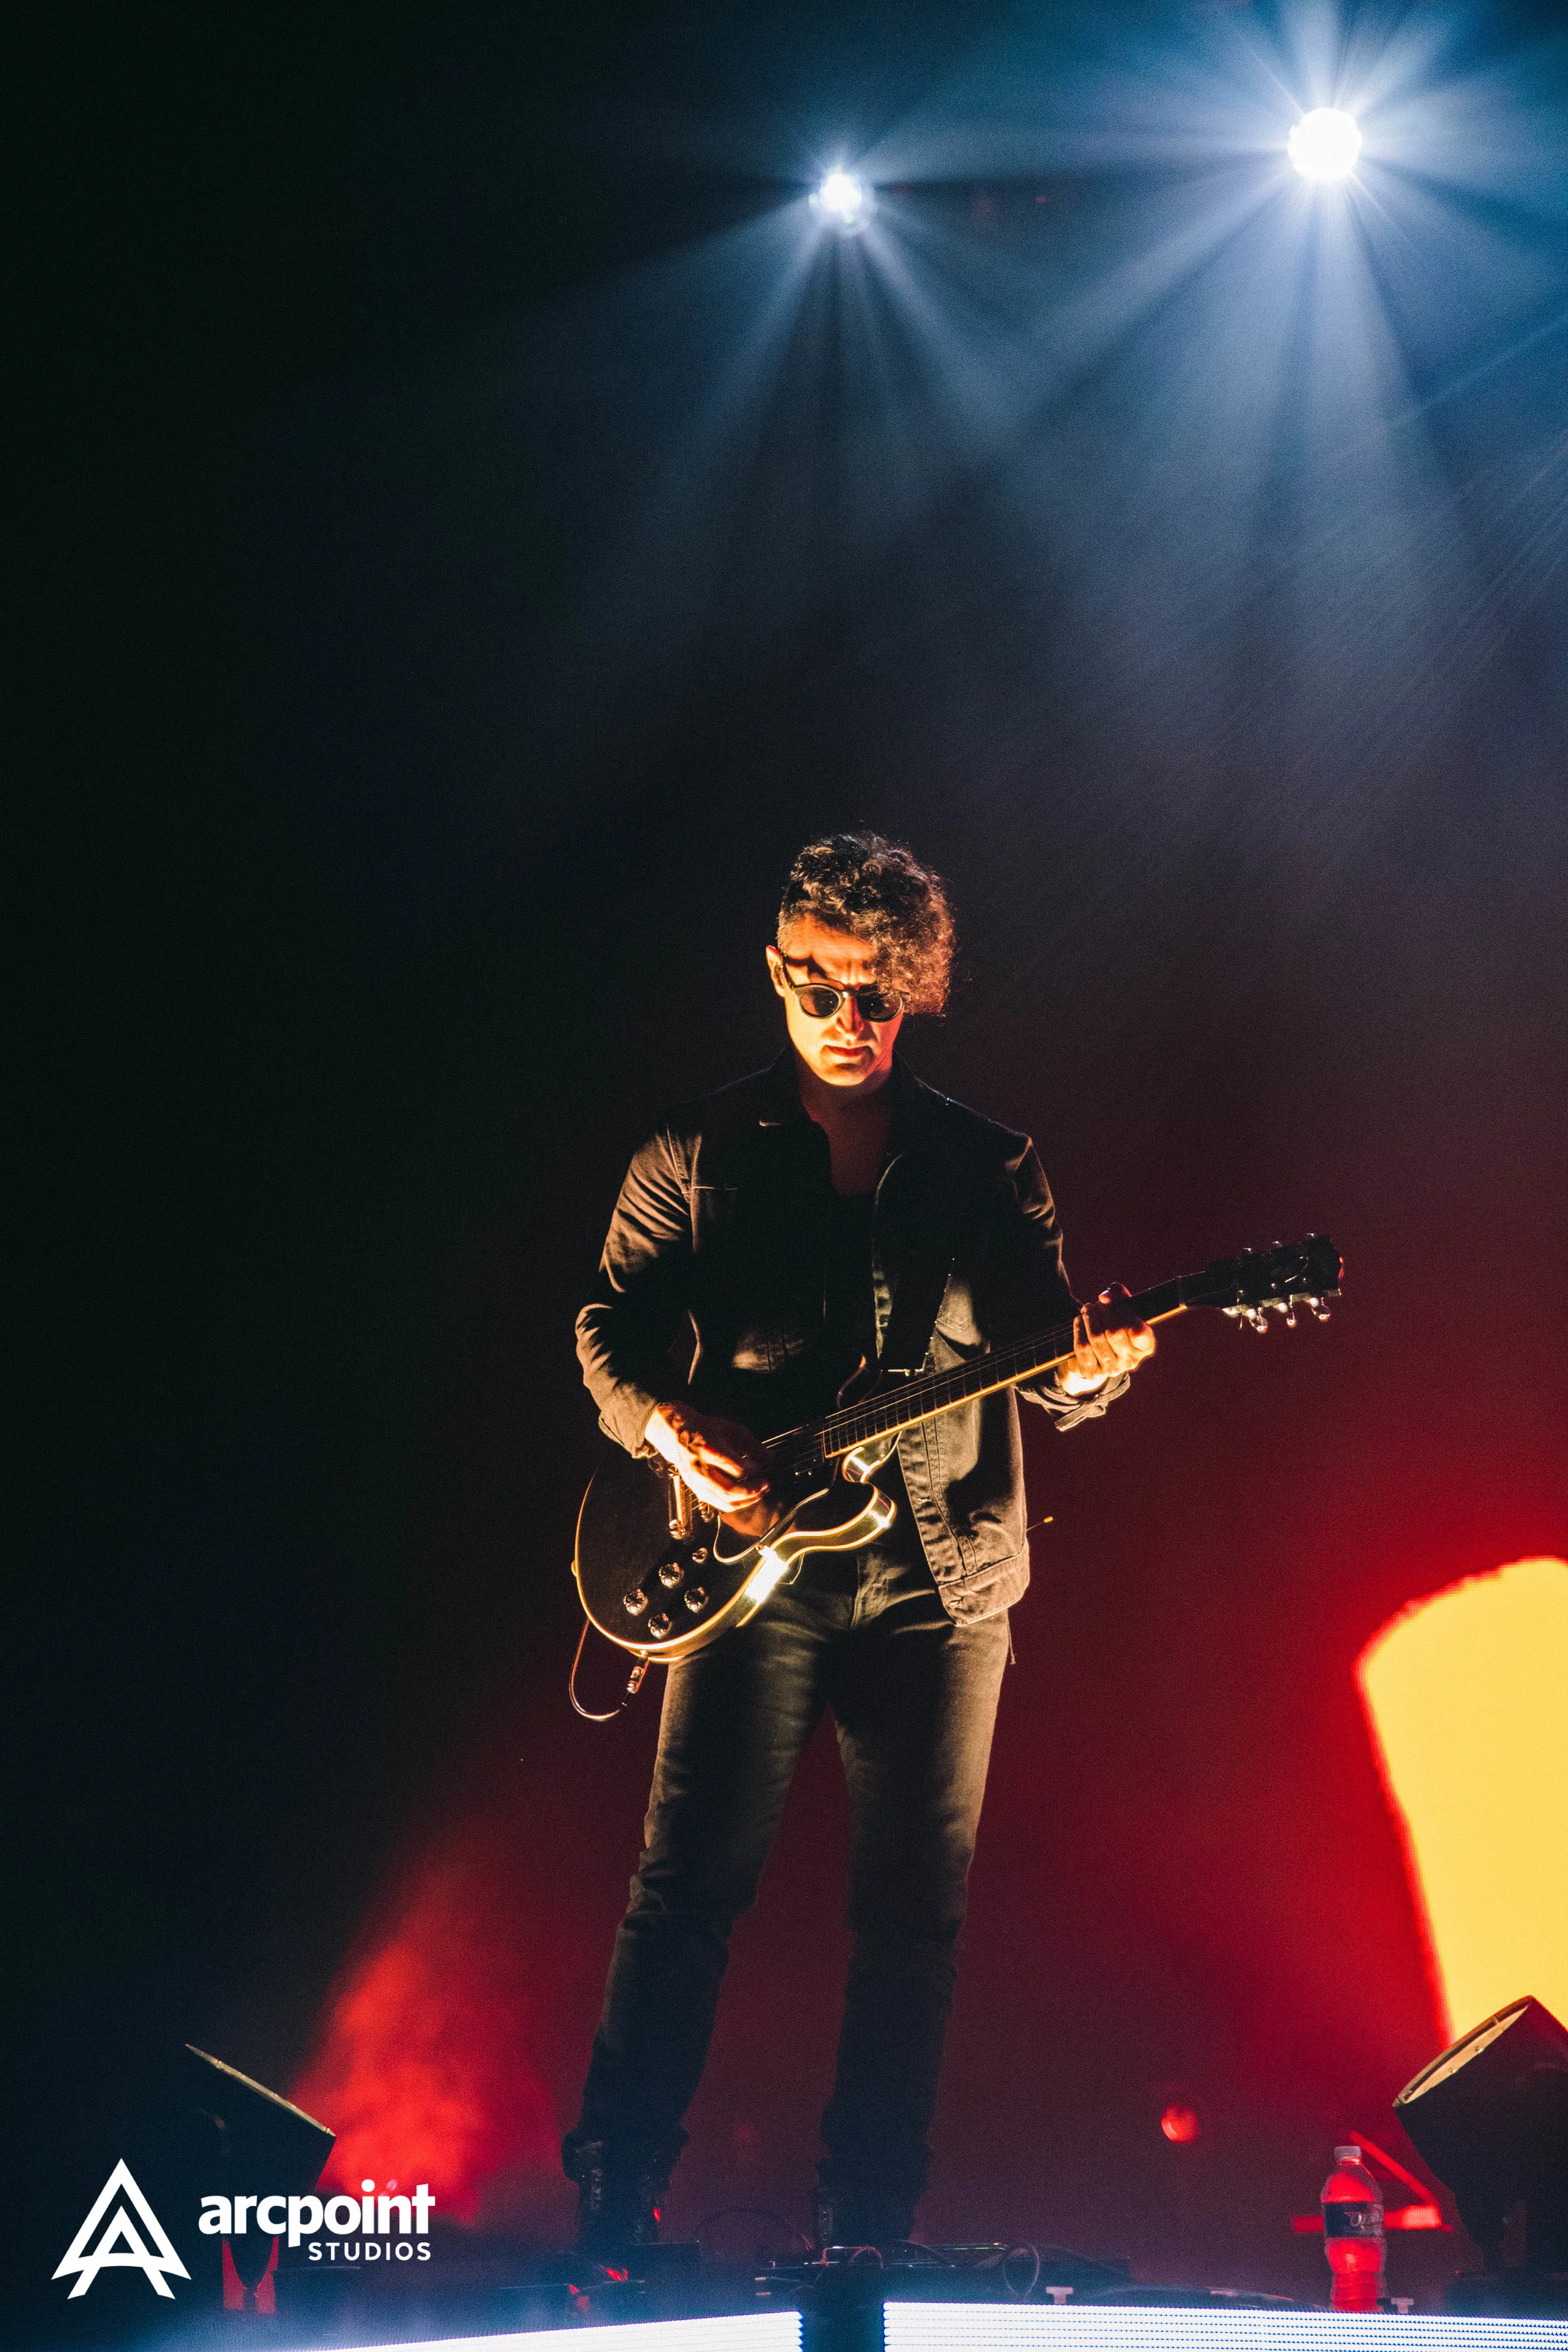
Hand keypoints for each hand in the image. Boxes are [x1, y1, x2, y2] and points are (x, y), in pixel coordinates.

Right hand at [644, 1403, 769, 1513]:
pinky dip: (734, 1504)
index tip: (761, 1466)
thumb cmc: (707, 1431)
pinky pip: (717, 1504)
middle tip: (765, 1485)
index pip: (738, 1468)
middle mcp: (702, 1468)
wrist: (679, 1435)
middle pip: (730, 1489)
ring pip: (724, 1501)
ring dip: (746, 1501)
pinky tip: (745, 1499)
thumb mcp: (732, 1430)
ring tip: (759, 1493)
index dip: (754, 1469)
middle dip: (752, 1491)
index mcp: (711, 1450)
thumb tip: (769, 1457)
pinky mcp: (696, 1489)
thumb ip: (753, 1445)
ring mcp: (697, 1482)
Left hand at [1055, 1283, 1155, 1395]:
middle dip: (1103, 1312)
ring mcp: (1111, 1369)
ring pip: (1097, 1338)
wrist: (1094, 1353)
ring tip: (1087, 1309)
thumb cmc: (1113, 1325)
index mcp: (1145, 1347)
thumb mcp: (1121, 1309)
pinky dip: (1079, 1330)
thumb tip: (1106, 1296)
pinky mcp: (1092, 1373)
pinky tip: (1079, 1321)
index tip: (1112, 1301)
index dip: (1123, 1311)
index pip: (1139, 1331)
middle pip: (1115, 1331)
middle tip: (1097, 1305)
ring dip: (1089, 1318)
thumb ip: (1119, 1296)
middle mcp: (1131, 1361)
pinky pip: (1083, 1347)